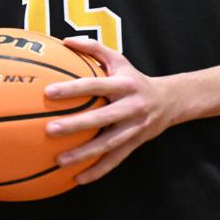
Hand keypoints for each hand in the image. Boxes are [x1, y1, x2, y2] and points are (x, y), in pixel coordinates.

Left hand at [44, 37, 181, 184]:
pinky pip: (115, 160)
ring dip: (84, 154)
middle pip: (101, 117)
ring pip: (108, 144)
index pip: (96, 85)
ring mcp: (134, 128)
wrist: (170, 100)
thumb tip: (64, 40)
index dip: (73, 88)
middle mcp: (131, 107)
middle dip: (76, 125)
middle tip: (50, 130)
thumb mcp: (119, 60)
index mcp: (124, 84)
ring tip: (60, 161)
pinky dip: (97, 171)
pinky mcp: (135, 144)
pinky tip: (78, 179)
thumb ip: (93, 48)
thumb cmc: (134, 78)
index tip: (49, 92)